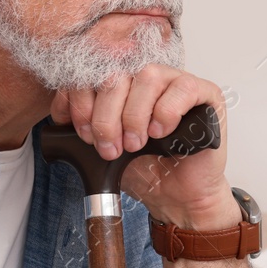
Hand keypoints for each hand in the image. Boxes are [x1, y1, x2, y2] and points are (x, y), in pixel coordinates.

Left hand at [50, 66, 239, 229]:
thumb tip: (61, 114)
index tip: (82, 132)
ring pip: (147, 76)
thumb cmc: (143, 169)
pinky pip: (183, 87)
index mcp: (120, 84)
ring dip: (134, 115)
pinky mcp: (204, 93)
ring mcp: (175, 81)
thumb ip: (84, 124)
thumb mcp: (103, 146)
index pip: (91, 71)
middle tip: (109, 148)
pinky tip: (160, 133)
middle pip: (116, 74)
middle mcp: (145, 76)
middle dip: (105, 116)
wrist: (176, 196)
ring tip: (135, 144)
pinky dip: (166, 111)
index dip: (80, 100)